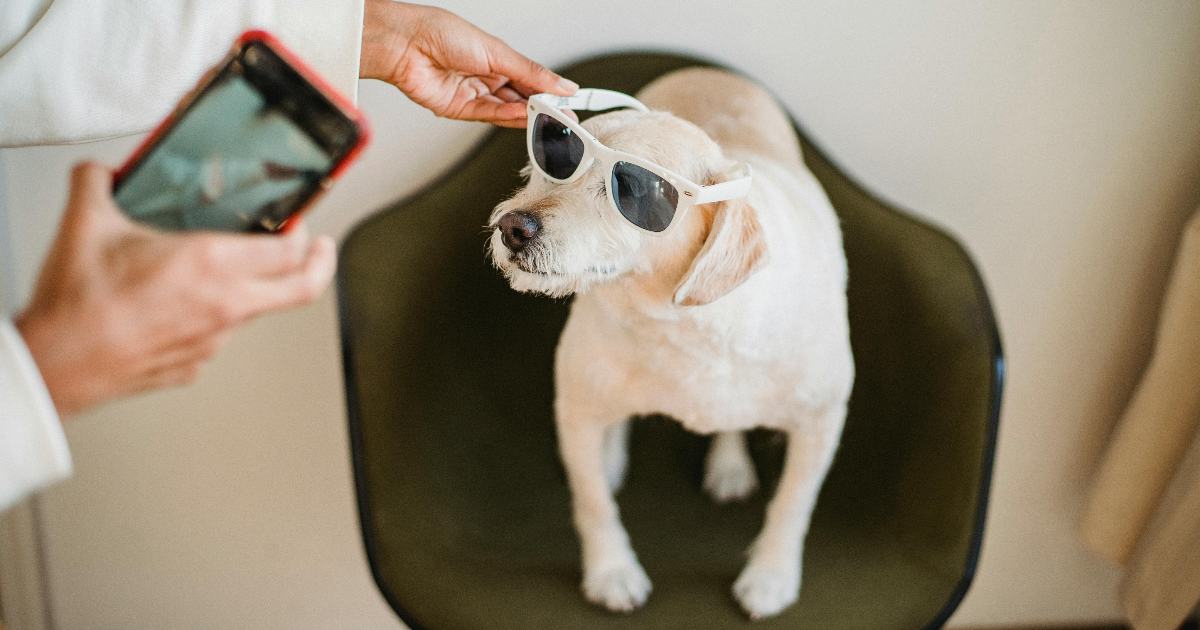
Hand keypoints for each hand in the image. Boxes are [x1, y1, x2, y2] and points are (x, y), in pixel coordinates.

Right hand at [14, 163, 336, 416]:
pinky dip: (214, 317)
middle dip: (320, 264)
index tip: (301, 222)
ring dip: (254, 290)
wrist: (56, 365)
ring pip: (256, 311)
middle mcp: (225, 305)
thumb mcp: (86, 223)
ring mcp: (214, 340)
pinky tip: (187, 304)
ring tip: (231, 271)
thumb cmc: (78, 306)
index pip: (289, 250)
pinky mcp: (195, 366)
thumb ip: (98, 183)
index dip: (304, 233)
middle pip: (302, 288)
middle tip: (320, 250)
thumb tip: (100, 171)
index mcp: (211, 265)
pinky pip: (218, 336)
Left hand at [360, 0, 576, 127]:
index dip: (551, 91)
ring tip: (549, 119)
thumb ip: (531, 73)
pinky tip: (524, 116)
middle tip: (566, 117)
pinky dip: (508, 118)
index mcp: (497, 58)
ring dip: (528, 115)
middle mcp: (485, 77)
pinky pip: (489, 116)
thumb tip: (562, 84)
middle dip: (543, 108)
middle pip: (521, 98)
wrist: (406, 44)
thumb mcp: (497, 52)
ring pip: (507, 110)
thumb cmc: (442, 33)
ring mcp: (473, 94)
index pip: (531, 79)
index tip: (572, 100)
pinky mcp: (459, 109)